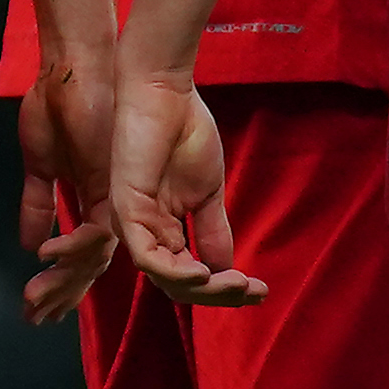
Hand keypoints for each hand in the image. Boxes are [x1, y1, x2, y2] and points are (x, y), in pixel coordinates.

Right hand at [15, 58, 121, 321]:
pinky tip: (46, 258)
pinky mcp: (113, 185)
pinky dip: (73, 247)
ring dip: (64, 283)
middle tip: (34, 321)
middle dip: (60, 295)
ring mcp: (113, 199)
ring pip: (96, 257)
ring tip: (35, 305)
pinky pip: (98, 229)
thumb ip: (38, 203)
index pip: (79, 255)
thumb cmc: (59, 104)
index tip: (34, 307)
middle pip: (89, 265)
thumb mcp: (40, 163)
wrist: (78, 68)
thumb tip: (29, 243)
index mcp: (92, 202)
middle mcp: (108, 207)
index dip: (59, 283)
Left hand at [105, 72, 264, 307]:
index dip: (225, 290)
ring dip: (203, 288)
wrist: (165, 93)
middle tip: (253, 292)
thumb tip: (226, 270)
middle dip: (218, 295)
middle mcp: (145, 233)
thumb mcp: (207, 193)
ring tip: (236, 284)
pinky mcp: (126, 210)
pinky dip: (177, 271)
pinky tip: (206, 274)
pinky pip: (147, 257)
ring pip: (164, 278)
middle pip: (178, 285)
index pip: (190, 277)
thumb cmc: (184, 133)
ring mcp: (134, 224)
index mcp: (163, 229)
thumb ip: (212, 231)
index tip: (262, 292)